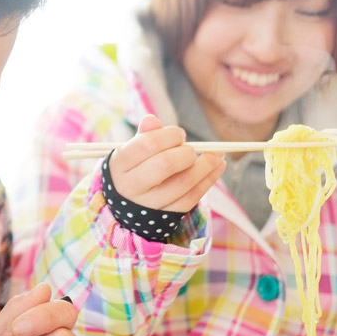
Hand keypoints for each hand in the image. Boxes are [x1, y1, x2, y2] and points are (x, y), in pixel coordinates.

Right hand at [108, 114, 225, 212]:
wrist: (125, 204)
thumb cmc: (132, 170)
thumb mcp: (131, 152)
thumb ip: (144, 135)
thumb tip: (151, 119)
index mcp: (119, 165)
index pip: (147, 145)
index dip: (169, 135)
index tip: (180, 134)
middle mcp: (130, 186)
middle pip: (165, 164)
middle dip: (186, 152)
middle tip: (191, 149)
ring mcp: (148, 204)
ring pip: (184, 182)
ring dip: (206, 165)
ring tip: (216, 155)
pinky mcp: (166, 216)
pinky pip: (192, 197)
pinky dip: (209, 180)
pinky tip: (217, 167)